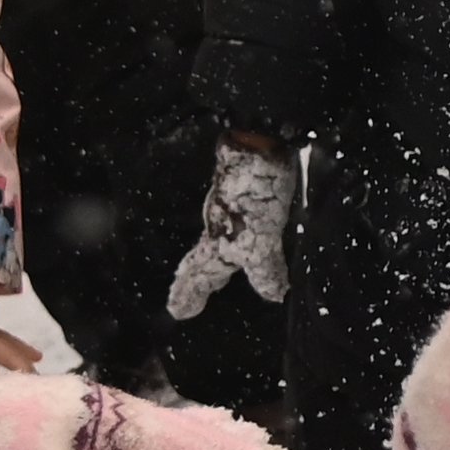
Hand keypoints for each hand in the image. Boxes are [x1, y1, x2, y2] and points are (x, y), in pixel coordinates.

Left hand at [0, 354, 301, 449]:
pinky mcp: (84, 426)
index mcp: (110, 428)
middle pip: (189, 436)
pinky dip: (184, 429)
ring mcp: (100, 417)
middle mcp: (114, 415)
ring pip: (174, 428)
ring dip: (219, 442)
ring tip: (263, 449)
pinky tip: (194, 432)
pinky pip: (151, 425)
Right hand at [170, 143, 292, 317]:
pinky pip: (239, 218)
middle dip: (198, 276)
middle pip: (204, 256)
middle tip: (190, 294)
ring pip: (220, 236)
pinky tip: (254, 227)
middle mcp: (218, 224)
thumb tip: (272, 295)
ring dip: (218, 253)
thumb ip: (266, 269)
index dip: (188, 293)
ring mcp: (230, 205)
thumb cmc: (252, 190)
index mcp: (217, 241)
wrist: (259, 137)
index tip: (177, 311)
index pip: (198, 274)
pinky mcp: (245, 187)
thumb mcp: (261, 238)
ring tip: (224, 265)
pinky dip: (241, 230)